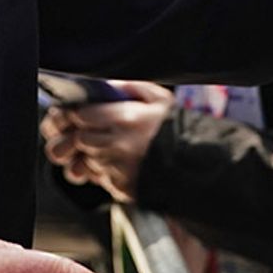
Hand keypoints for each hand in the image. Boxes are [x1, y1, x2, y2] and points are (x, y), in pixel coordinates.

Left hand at [41, 81, 173, 202]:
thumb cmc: (176, 128)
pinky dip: (103, 170)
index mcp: (126, 118)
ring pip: (87, 160)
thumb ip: (131, 87)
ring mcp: (118, 168)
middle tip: (91, 131)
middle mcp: (119, 145)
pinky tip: (117, 162)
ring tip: (107, 147)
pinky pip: (100, 178)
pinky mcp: (121, 187)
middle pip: (80, 140)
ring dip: (91, 154)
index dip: (77, 114)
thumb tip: (110, 85)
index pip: (82, 116)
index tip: (82, 113)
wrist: (194, 164)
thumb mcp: (158, 97)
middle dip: (81, 135)